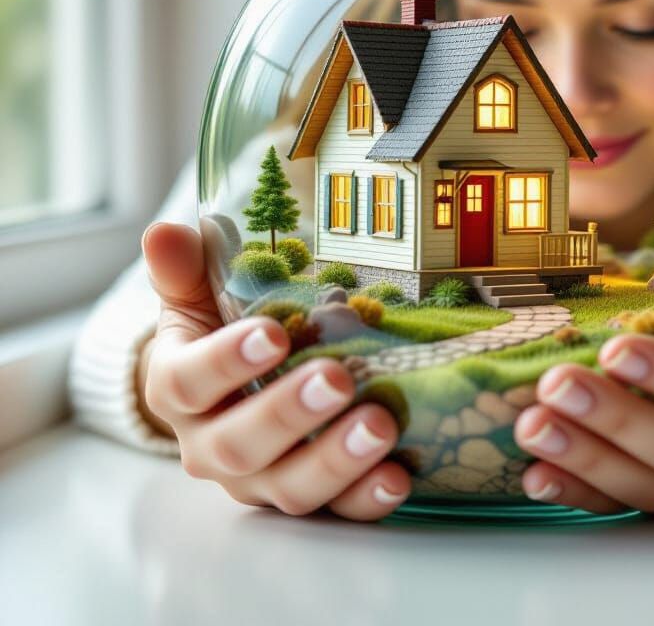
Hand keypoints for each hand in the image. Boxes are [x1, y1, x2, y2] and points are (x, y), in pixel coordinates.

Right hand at [139, 221, 410, 519]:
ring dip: (336, 460)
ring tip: (381, 425)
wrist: (230, 389)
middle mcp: (212, 445)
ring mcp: (262, 479)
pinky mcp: (309, 497)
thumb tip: (164, 233)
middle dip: (290, 414)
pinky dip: (365, 499)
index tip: (273, 333)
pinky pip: (335, 512)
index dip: (227, 362)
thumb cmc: (219, 330)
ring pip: (289, 487)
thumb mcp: (197, 297)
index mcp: (179, 389)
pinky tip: (398, 476)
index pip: (190, 382)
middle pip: (240, 445)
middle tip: (338, 379)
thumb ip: (185, 268)